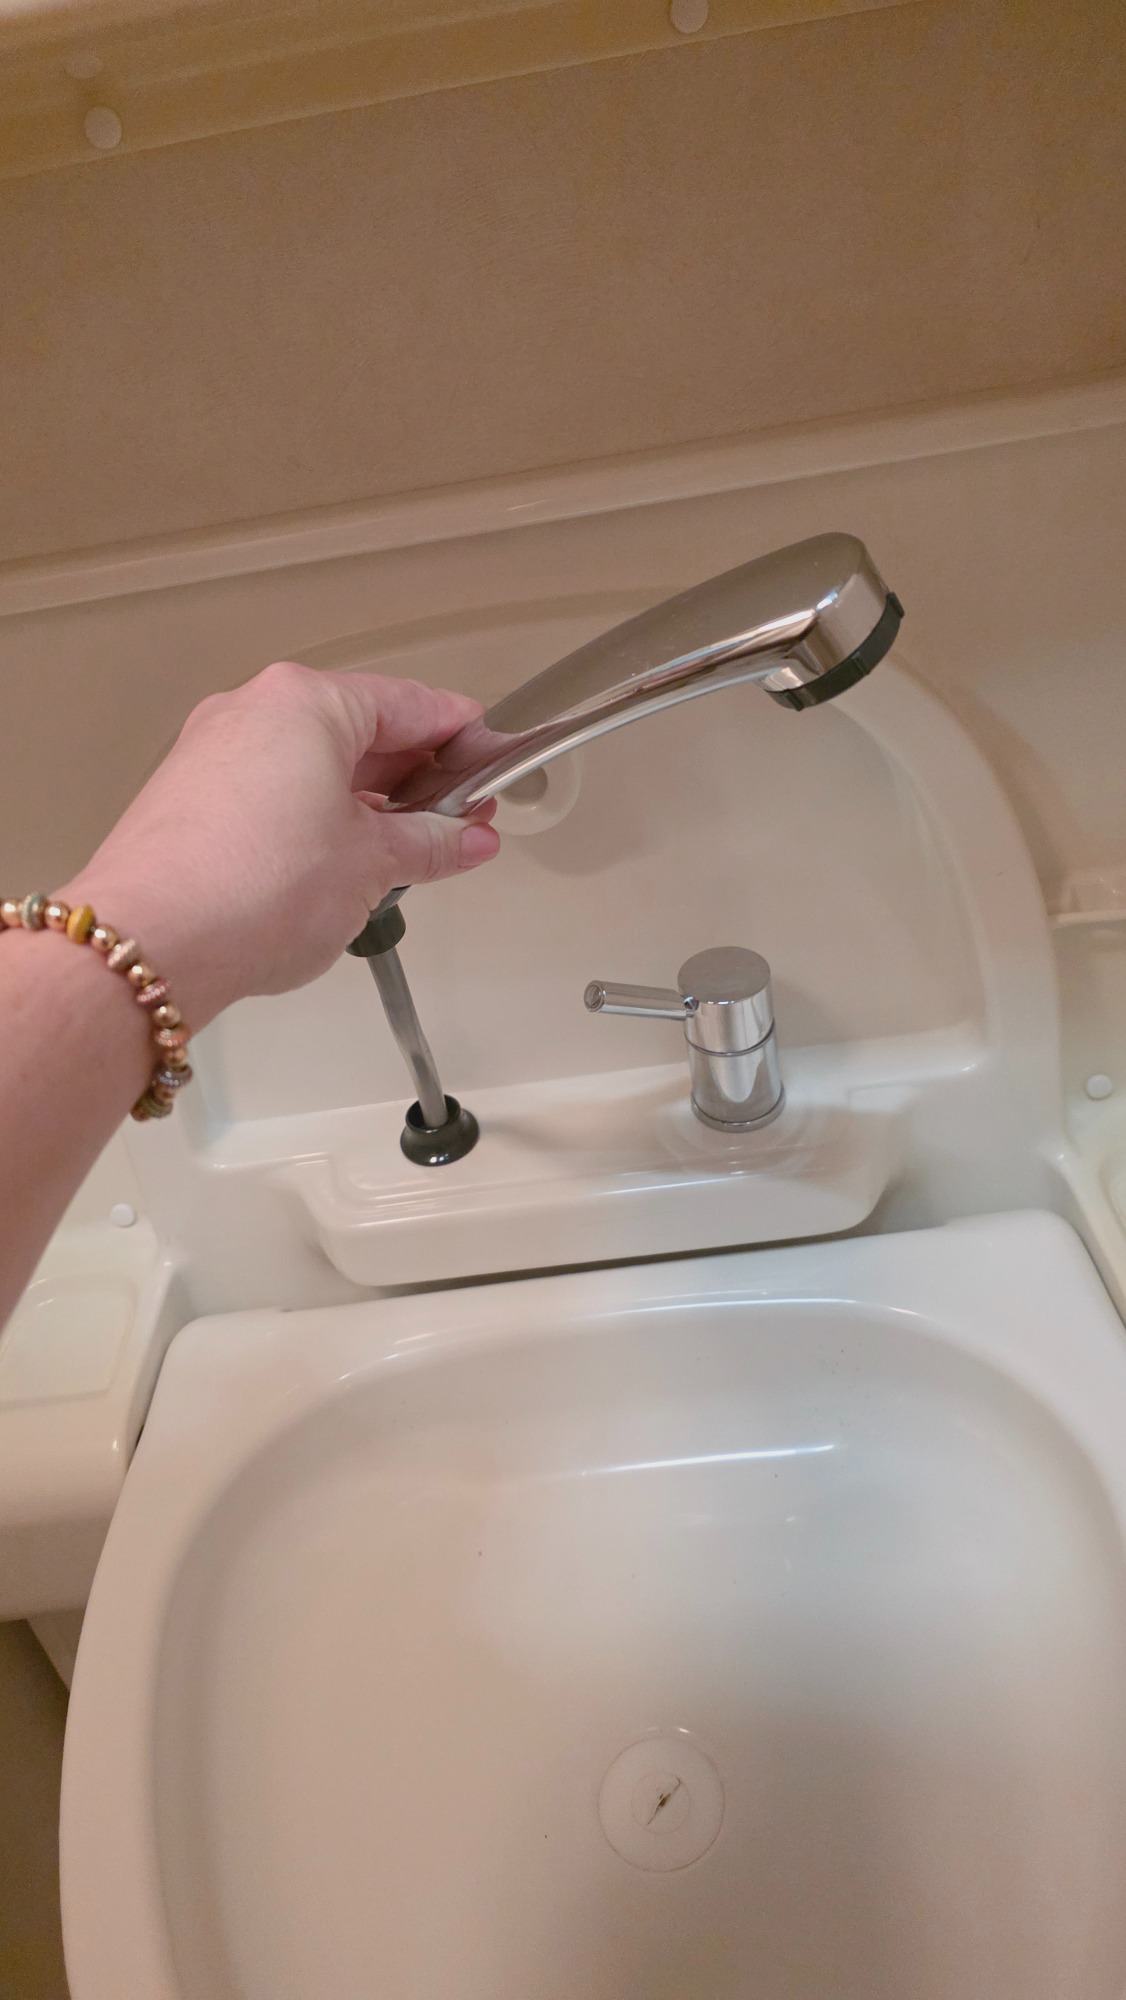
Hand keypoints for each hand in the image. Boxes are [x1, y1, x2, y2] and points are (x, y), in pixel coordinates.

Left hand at [60, 662, 499, 1029]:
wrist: (149, 944)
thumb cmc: (255, 887)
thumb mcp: (371, 866)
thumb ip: (430, 844)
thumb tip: (470, 839)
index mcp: (306, 702)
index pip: (411, 704)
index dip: (464, 738)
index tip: (495, 766)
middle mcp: (253, 712)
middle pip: (360, 731)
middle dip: (416, 779)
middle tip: (462, 824)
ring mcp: (213, 754)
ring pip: (313, 765)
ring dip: (367, 805)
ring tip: (407, 856)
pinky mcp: (189, 800)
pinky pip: (273, 792)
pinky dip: (316, 819)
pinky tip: (342, 866)